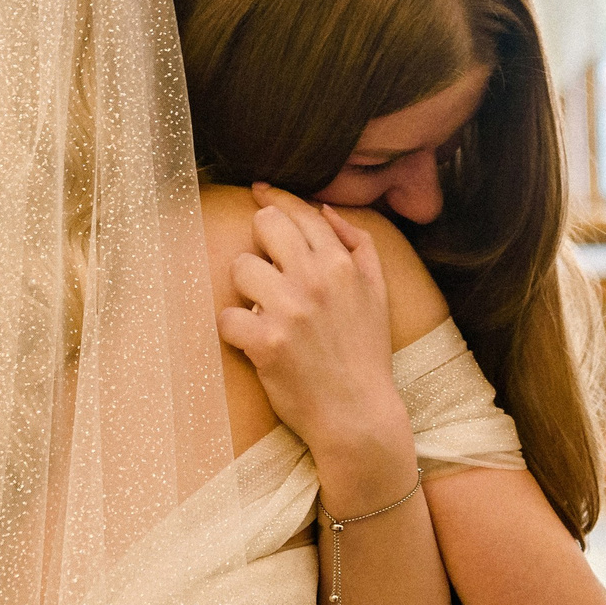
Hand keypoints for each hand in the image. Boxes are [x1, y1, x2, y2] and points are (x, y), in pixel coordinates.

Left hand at [218, 185, 409, 480]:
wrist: (358, 414)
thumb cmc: (366, 354)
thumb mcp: (378, 293)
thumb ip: (358, 244)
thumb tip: (325, 209)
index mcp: (342, 264)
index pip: (300, 212)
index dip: (274, 197)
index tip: (258, 191)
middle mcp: (316, 279)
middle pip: (265, 225)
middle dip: (260, 245)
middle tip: (267, 272)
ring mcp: (290, 310)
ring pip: (241, 268)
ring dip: (247, 291)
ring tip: (265, 313)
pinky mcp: (266, 342)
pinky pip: (227, 317)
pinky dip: (236, 330)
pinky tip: (255, 342)